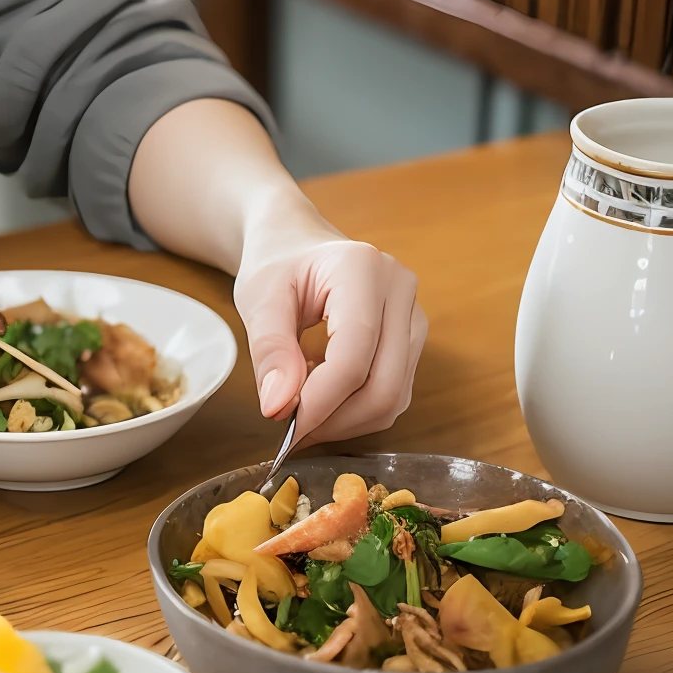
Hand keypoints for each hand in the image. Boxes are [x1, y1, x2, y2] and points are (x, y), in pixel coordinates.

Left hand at [233, 209, 426, 444]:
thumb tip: (278, 407)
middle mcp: (400, 289)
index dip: (321, 400)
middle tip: (291, 430)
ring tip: (302, 408)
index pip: (354, 355)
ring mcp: (414, 315)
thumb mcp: (258, 298)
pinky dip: (357, 409)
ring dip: (346, 420)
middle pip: (384, 385)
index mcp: (362, 268)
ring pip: (394, 397)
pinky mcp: (413, 339)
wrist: (295, 242)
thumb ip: (269, 350)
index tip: (283, 424)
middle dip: (336, 419)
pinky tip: (323, 395)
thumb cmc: (276, 264)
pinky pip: (395, 393)